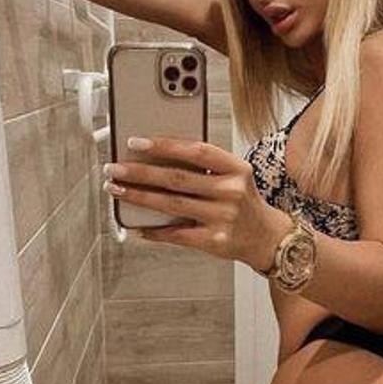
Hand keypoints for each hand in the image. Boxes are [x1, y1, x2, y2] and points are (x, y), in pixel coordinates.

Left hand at [102, 137, 291, 270]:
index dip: (164, 145)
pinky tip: (136, 224)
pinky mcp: (214, 241)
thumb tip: (157, 157)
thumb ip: (205, 167)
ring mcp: (223, 217)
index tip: (135, 143)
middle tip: (115, 169)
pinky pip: (176, 234)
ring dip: (139, 197)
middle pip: (177, 178)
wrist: (267, 238)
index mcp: (237, 169)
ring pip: (171, 204)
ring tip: (117, 190)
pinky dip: (153, 229)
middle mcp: (231, 192)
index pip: (196, 151)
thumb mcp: (234, 176)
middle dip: (140, 172)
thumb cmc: (244, 203)